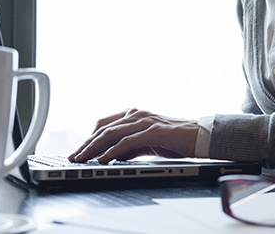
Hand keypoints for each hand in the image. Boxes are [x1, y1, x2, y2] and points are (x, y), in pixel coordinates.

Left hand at [68, 108, 198, 162]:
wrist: (201, 137)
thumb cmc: (177, 140)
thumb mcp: (148, 143)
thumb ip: (131, 146)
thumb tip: (113, 155)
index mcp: (134, 115)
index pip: (104, 124)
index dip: (89, 137)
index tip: (78, 150)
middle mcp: (137, 114)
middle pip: (103, 128)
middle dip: (86, 143)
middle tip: (74, 156)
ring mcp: (144, 121)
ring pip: (111, 133)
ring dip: (94, 147)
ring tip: (83, 159)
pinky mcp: (153, 131)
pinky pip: (127, 141)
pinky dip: (112, 151)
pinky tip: (103, 159)